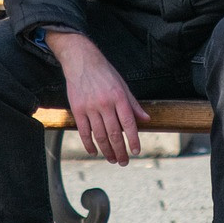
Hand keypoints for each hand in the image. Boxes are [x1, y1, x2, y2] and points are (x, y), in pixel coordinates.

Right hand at [45, 31, 148, 164]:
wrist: (81, 61)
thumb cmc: (105, 73)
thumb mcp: (123, 85)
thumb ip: (133, 104)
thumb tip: (146, 119)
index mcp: (119, 97)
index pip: (129, 123)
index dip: (134, 139)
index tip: (136, 151)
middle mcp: (105, 104)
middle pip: (114, 133)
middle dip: (120, 151)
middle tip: (124, 161)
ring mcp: (90, 107)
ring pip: (99, 135)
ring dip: (106, 151)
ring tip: (112, 159)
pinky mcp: (77, 110)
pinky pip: (84, 131)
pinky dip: (89, 144)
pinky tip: (94, 151)